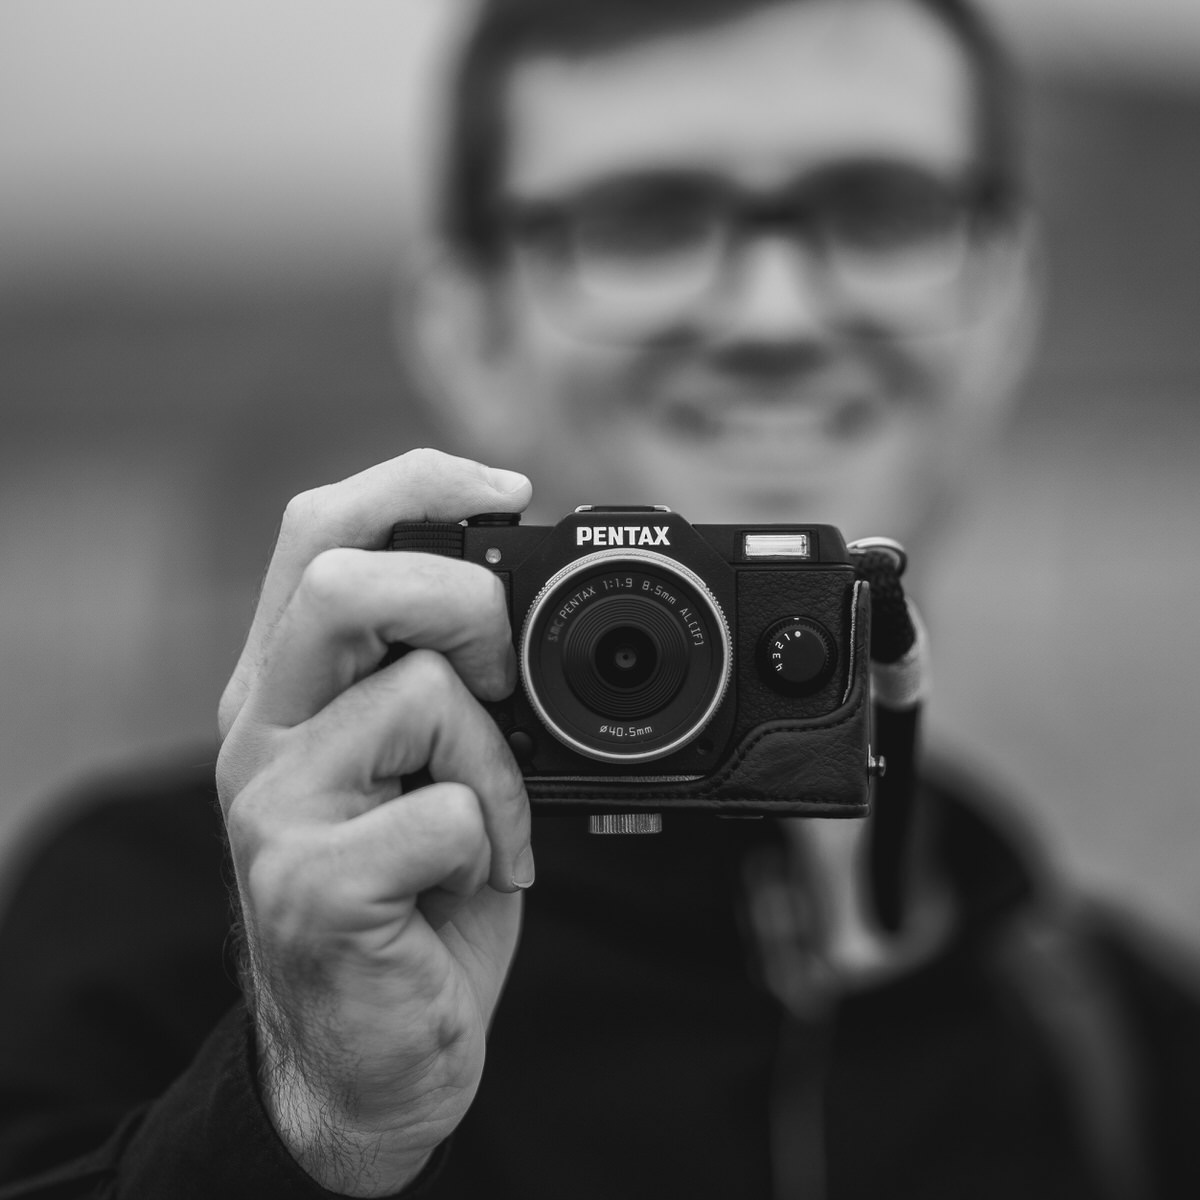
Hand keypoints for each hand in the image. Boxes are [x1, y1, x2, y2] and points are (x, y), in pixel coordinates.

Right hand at [216, 448, 533, 1195]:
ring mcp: (274, 806)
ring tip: (491, 821)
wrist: (367, 1049)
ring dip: (496, 759)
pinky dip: (501, 840)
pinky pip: (449, 814)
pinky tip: (477, 882)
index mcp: (288, 683)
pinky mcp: (310, 886)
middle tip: (500, 670)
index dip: (416, 483)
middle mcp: (261, 729)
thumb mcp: (418, 763)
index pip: (319, 530)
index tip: (509, 489)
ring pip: (417, 696)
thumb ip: (440, 678)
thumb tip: (524, 593)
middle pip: (339, 579)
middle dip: (461, 600)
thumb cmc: (411, 892)